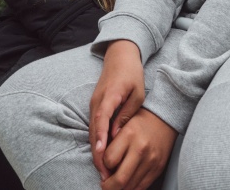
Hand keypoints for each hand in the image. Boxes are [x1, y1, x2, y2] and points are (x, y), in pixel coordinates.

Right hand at [89, 40, 144, 180]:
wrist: (119, 55)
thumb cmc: (132, 73)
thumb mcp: (137, 93)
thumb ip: (127, 113)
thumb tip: (118, 134)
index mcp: (109, 95)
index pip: (102, 118)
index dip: (100, 136)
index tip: (101, 152)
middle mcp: (97, 101)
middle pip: (93, 130)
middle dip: (97, 152)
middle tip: (105, 173)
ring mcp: (94, 104)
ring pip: (92, 131)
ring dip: (96, 150)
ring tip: (104, 171)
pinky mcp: (95, 107)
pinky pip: (94, 127)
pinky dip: (97, 142)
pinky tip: (102, 156)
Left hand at [100, 108, 176, 189]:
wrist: (164, 119)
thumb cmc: (139, 121)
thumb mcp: (121, 123)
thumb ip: (109, 141)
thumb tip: (100, 165)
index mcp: (129, 134)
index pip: (109, 160)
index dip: (103, 165)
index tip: (103, 166)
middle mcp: (140, 149)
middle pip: (119, 179)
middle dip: (108, 186)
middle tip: (104, 185)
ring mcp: (151, 160)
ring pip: (130, 186)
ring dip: (119, 188)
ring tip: (115, 182)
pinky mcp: (158, 168)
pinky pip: (142, 187)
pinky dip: (131, 188)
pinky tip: (127, 182)